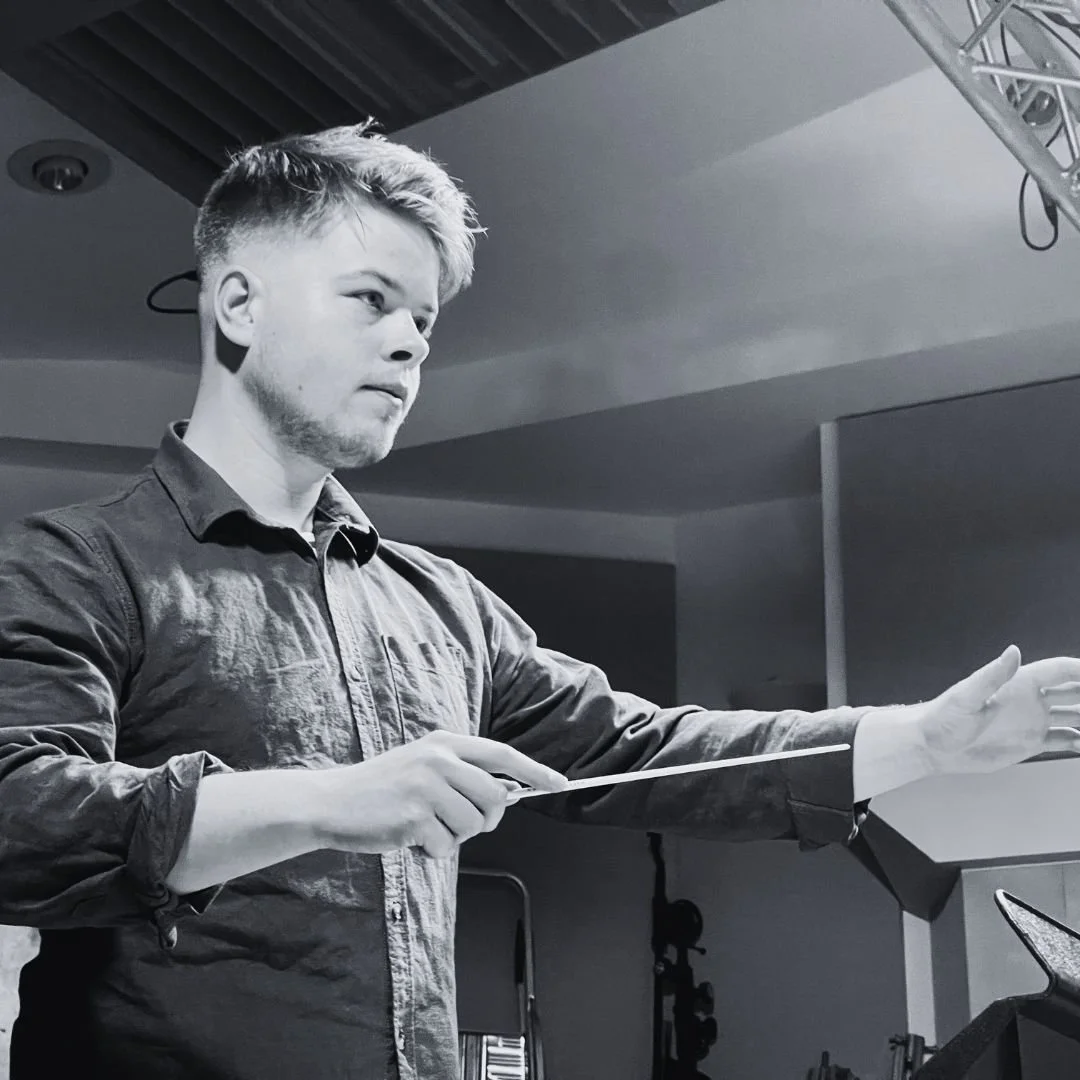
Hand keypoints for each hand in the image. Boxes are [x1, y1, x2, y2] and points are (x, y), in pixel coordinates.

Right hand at [308, 731, 568, 857]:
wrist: (331, 802)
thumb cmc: (382, 789)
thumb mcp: (424, 767)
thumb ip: (463, 775)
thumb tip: (508, 793)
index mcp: (444, 743)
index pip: (502, 755)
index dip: (534, 770)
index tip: (559, 783)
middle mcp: (439, 759)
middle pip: (494, 798)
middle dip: (486, 819)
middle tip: (456, 822)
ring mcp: (426, 786)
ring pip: (472, 825)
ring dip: (452, 836)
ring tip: (423, 824)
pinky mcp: (414, 815)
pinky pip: (446, 846)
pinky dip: (431, 850)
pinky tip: (408, 835)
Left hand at [853, 646, 1079, 800]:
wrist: (932, 746)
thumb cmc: (943, 718)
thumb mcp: (967, 696)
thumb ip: (992, 675)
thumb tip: (1013, 651)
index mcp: (1019, 683)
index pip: (1060, 671)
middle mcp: (1031, 700)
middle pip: (1074, 692)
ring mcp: (1033, 721)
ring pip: (1074, 716)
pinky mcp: (1031, 743)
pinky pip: (1064, 740)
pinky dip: (1079, 741)